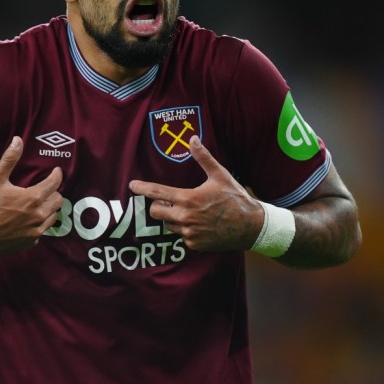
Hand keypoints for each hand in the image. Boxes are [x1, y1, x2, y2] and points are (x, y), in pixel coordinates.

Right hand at [0, 136, 62, 258]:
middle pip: (58, 201)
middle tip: (44, 188)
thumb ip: (9, 159)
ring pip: (53, 217)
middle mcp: (38, 216)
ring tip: (37, 203)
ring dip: (48, 208)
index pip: (55, 184)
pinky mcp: (29, 242)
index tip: (55, 171)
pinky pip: (41, 231)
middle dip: (53, 192)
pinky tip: (27, 219)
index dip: (56, 175)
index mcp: (32, 199)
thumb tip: (18, 140)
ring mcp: (35, 232)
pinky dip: (38, 224)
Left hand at [129, 136, 263, 251]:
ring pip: (168, 225)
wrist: (251, 226)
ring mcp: (189, 233)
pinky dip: (186, 230)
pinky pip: (182, 236)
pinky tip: (200, 224)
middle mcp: (185, 218)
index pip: (157, 192)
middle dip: (158, 206)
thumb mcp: (220, 175)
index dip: (142, 188)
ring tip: (191, 212)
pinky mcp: (195, 245)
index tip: (132, 185)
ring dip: (173, 218)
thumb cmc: (235, 198)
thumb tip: (192, 138)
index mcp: (189, 199)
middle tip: (169, 201)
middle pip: (156, 212)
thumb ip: (203, 157)